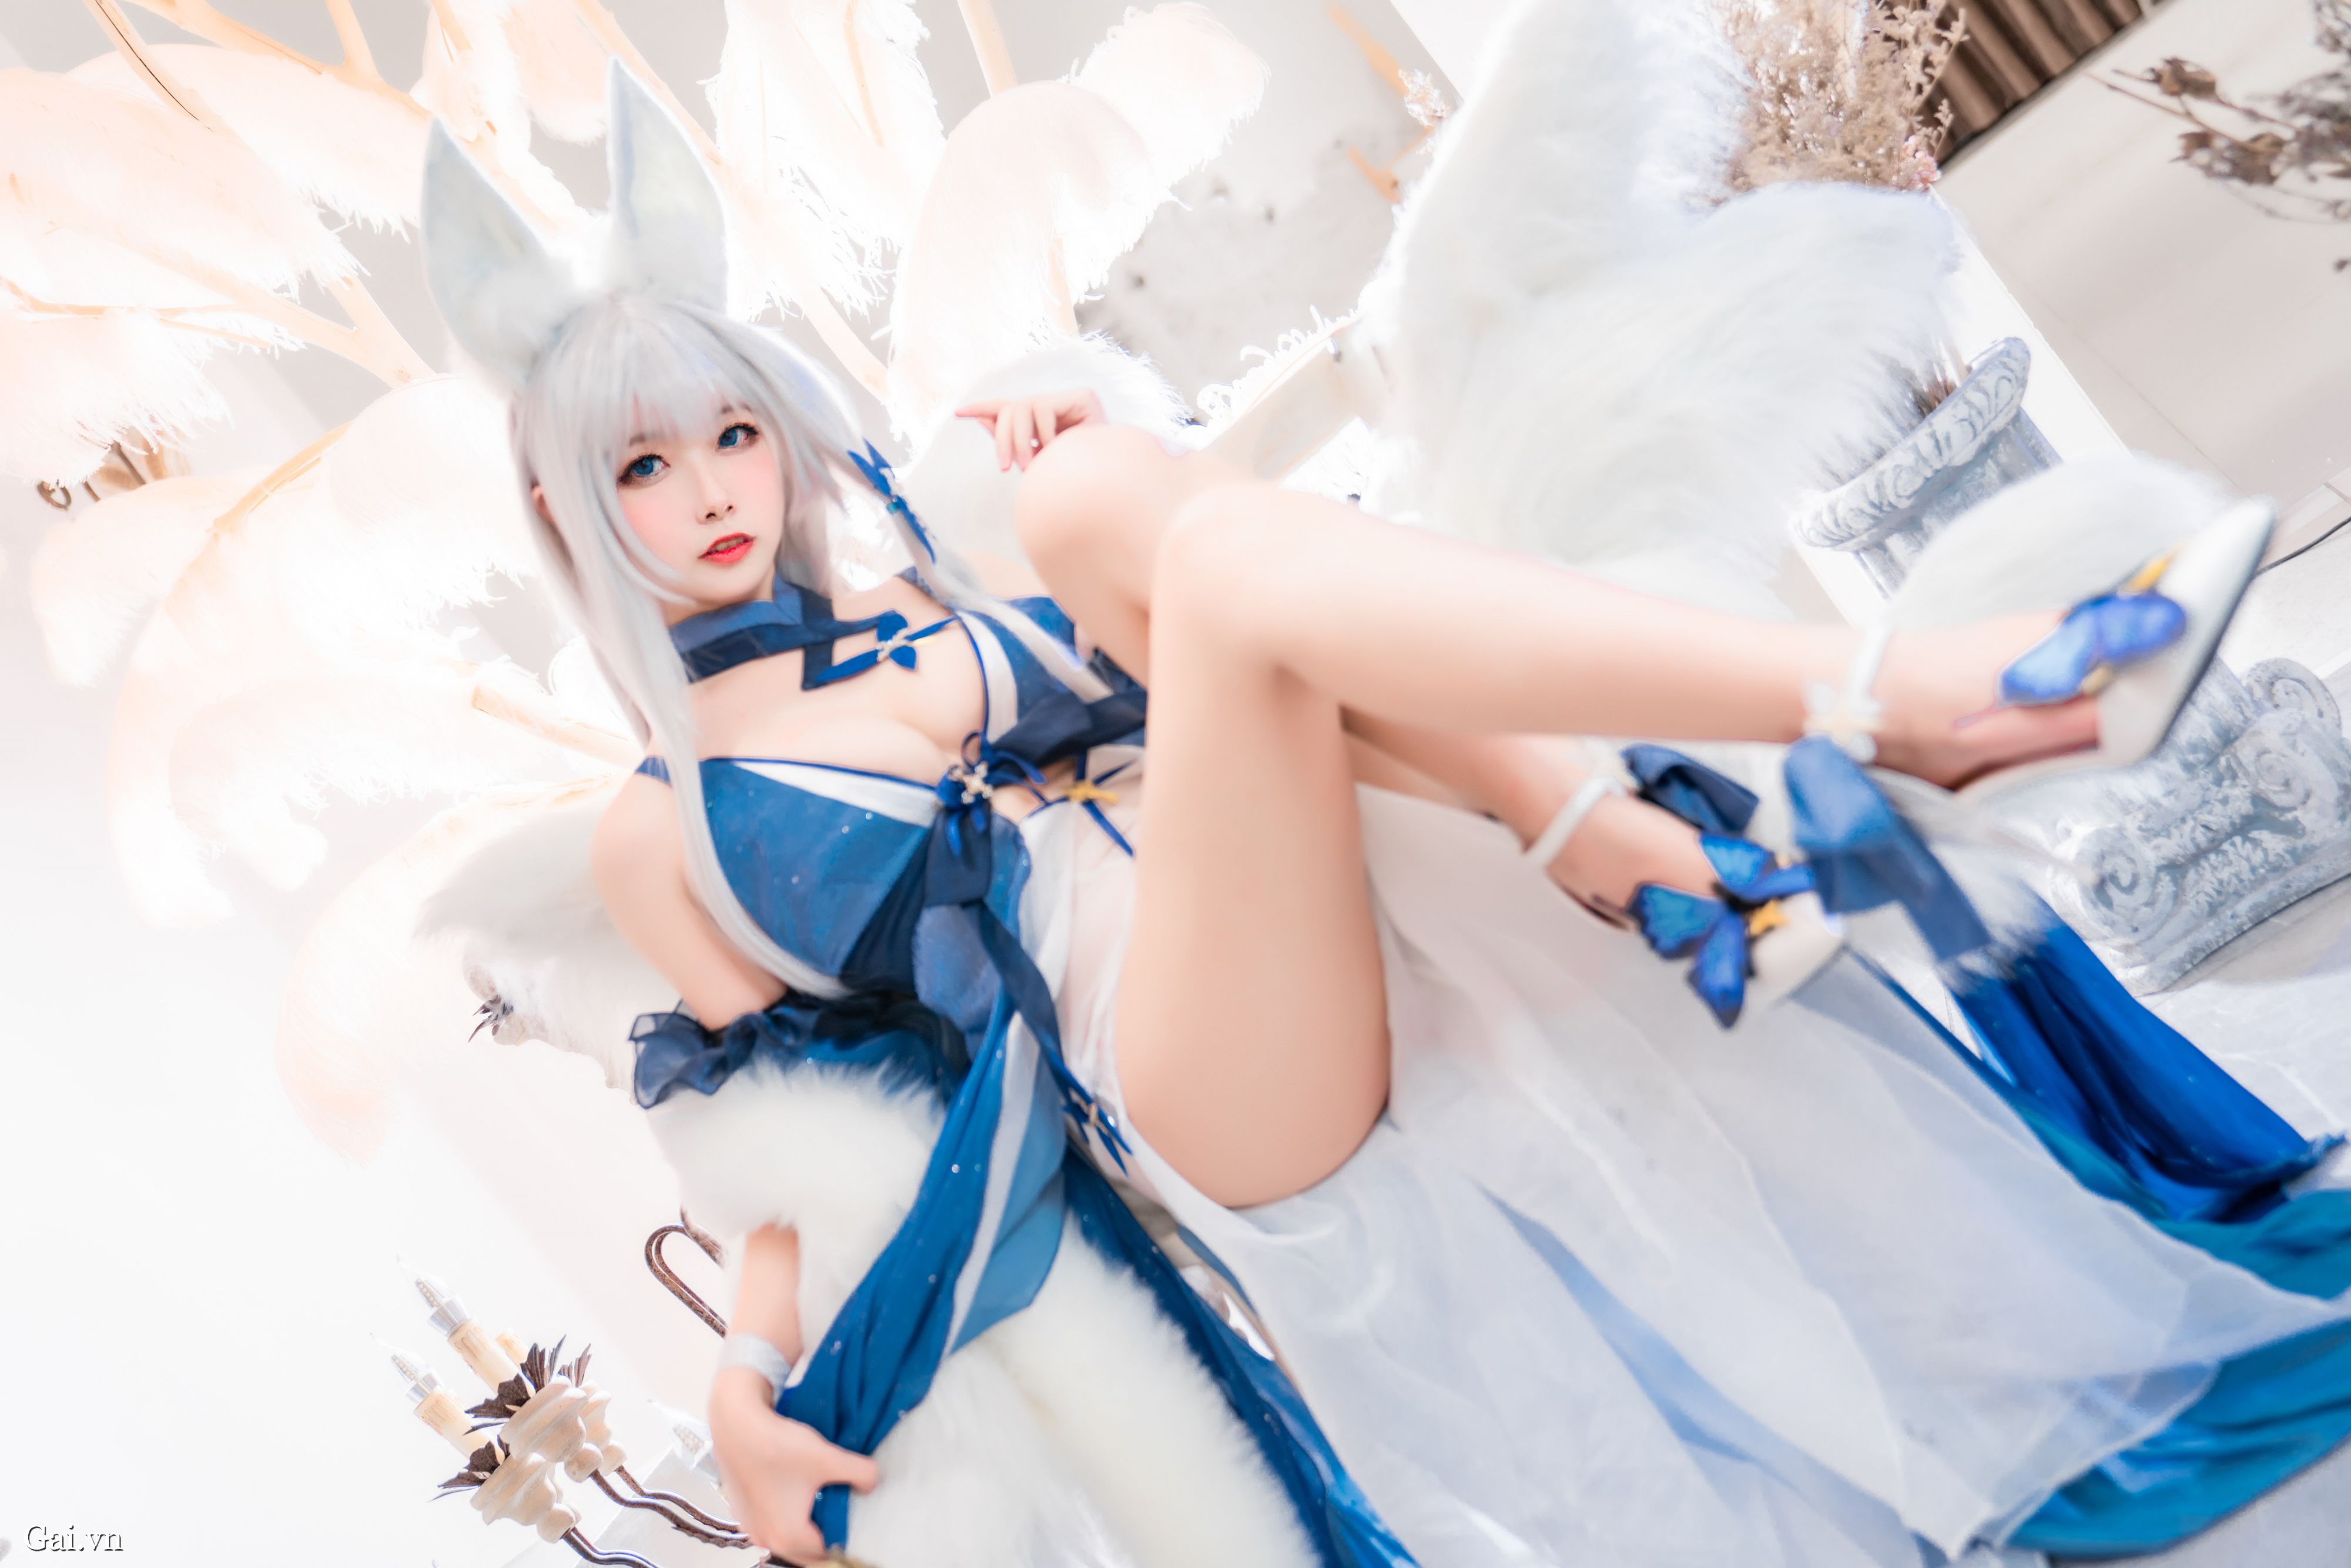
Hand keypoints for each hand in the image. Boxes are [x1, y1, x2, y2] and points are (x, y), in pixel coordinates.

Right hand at [709, 1367, 879, 1563]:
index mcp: (789, 1536)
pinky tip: (798, 1492)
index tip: (857, 1517)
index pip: (829, 1553)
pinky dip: (788, 1516)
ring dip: (807, 1527)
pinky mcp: (744, 1513)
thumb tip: (872, 1484)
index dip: (847, 1537)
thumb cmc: (776, 1445)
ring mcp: (752, 1527)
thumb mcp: (828, 1458)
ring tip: (823, 1500)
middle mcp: (767, 1539)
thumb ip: (861, 1474)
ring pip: (789, 1539)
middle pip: (808, 1552)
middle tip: (843, 1511)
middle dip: (827, 1535)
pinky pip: (773, 1524)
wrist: (736, 1423)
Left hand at [955, 388, 1106, 471]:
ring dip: (1020, 441)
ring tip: (1032, 465)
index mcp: (1045, 424)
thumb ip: (1009, 441)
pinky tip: (1057, 449)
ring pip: (1023, 406)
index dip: (984, 410)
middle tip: (1007, 469)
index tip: (958, 413)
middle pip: (1012, 408)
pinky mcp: (1084, 396)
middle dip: (1003, 439)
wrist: (1106, 491)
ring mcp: (1071, 400)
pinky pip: (1043, 409)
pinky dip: (1044, 434)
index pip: (1009, 409)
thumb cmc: (1073, 483)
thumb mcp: (1034, 465)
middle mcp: (1057, 408)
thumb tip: (982, 419)